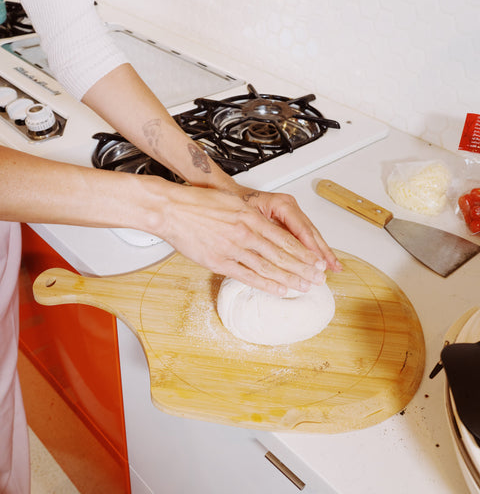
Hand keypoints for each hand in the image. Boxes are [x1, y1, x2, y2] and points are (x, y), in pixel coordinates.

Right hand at [158, 182, 340, 294]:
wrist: (172, 209)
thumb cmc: (199, 204)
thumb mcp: (232, 203)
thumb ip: (250, 217)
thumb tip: (265, 229)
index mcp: (251, 217)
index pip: (285, 238)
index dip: (304, 252)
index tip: (317, 261)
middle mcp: (245, 233)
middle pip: (282, 255)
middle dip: (304, 269)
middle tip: (319, 278)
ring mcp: (233, 249)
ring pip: (268, 267)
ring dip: (289, 279)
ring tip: (305, 287)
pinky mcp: (219, 262)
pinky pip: (248, 276)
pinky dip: (266, 284)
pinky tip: (279, 289)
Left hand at [235, 185, 341, 273]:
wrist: (232, 195)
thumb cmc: (238, 204)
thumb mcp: (250, 218)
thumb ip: (267, 234)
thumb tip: (280, 253)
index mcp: (282, 204)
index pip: (301, 229)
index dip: (311, 247)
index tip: (318, 261)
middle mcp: (290, 208)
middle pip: (311, 232)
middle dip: (323, 252)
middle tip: (331, 267)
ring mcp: (293, 213)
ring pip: (311, 235)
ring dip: (323, 252)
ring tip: (334, 265)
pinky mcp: (291, 220)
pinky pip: (306, 236)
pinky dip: (315, 249)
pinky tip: (323, 259)